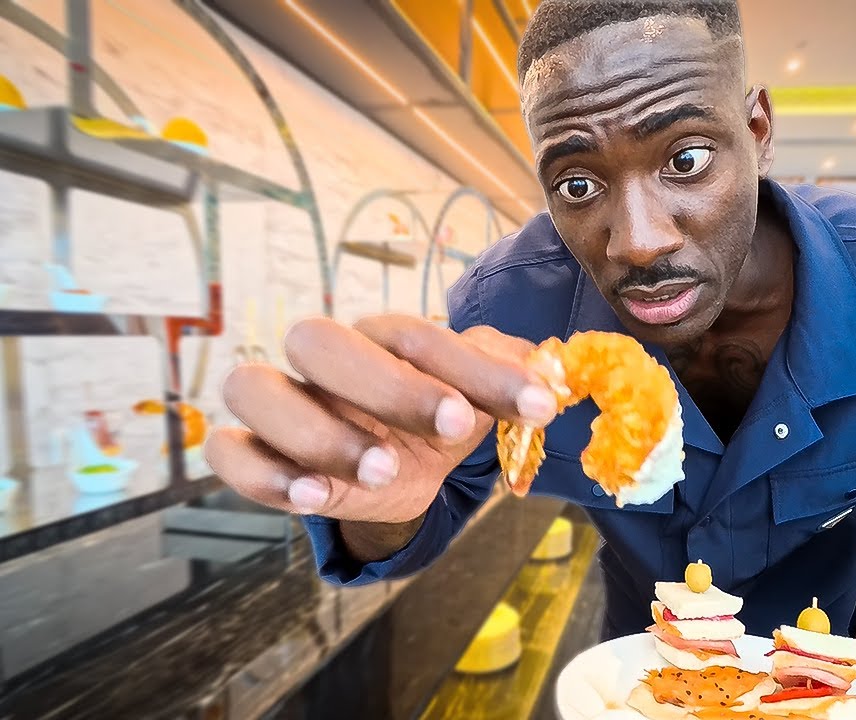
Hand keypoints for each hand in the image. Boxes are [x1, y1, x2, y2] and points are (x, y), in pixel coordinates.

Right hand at [204, 315, 557, 557]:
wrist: (393, 470)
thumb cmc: (432, 419)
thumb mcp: (476, 399)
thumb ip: (508, 376)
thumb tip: (550, 373)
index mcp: (382, 337)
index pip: (417, 334)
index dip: (473, 367)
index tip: (532, 405)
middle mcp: (323, 359)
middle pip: (322, 341)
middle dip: (390, 384)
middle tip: (453, 428)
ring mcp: (279, 402)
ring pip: (257, 389)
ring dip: (323, 433)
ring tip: (386, 471)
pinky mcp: (249, 449)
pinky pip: (228, 452)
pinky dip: (264, 475)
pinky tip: (315, 498)